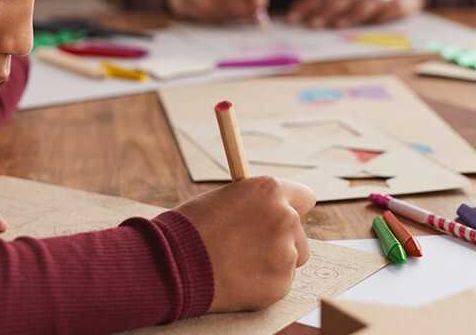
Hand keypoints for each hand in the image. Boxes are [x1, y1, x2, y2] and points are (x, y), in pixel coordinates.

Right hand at [174, 177, 314, 311]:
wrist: (171, 264)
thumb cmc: (190, 228)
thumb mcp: (223, 200)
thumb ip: (254, 205)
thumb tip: (267, 211)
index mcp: (269, 191)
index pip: (304, 197)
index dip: (290, 208)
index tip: (281, 218)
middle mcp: (285, 218)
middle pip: (298, 232)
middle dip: (279, 239)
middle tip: (248, 247)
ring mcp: (285, 253)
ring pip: (291, 259)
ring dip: (272, 261)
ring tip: (237, 263)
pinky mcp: (280, 285)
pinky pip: (279, 282)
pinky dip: (263, 283)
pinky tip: (236, 278)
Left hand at [286, 0, 423, 28]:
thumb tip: (297, 8)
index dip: (310, 4)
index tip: (294, 16)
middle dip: (327, 10)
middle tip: (312, 24)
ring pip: (366, 3)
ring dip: (351, 15)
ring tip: (337, 25)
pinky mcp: (402, 2)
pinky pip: (388, 11)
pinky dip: (376, 19)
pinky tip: (365, 27)